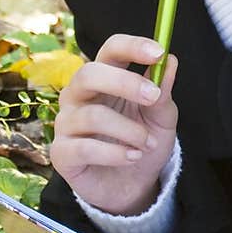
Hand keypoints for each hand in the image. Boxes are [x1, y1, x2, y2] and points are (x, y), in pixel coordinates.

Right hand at [48, 34, 178, 216]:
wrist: (133, 186)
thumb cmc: (143, 143)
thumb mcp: (161, 119)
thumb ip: (162, 92)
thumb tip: (170, 61)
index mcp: (104, 78)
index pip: (110, 50)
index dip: (132, 46)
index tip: (158, 52)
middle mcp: (78, 96)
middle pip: (89, 74)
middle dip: (124, 83)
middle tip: (154, 97)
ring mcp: (66, 123)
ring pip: (92, 115)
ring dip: (128, 130)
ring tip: (148, 143)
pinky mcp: (62, 153)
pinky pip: (84, 148)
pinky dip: (115, 153)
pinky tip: (133, 157)